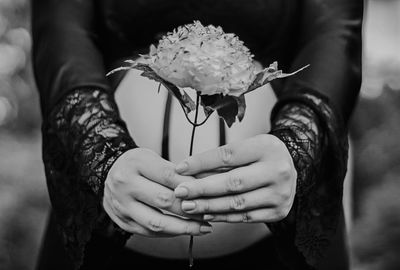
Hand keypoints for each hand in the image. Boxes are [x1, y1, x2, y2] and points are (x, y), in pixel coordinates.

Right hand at [103, 148, 212, 236]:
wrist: (108, 172)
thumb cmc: (136, 164)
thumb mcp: (153, 157)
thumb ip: (176, 171)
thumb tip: (204, 183)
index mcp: (136, 163)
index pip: (168, 176)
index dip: (191, 185)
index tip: (209, 192)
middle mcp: (125, 184)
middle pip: (163, 200)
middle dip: (190, 208)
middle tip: (210, 212)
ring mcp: (121, 205)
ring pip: (156, 222)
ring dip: (183, 227)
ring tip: (202, 227)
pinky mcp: (122, 221)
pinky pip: (148, 232)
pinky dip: (169, 233)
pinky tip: (184, 230)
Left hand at [174, 134, 296, 222]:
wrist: (289, 169)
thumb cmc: (261, 156)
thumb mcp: (246, 148)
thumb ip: (220, 160)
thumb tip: (188, 172)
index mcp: (267, 148)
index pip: (229, 155)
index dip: (201, 162)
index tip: (180, 168)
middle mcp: (277, 170)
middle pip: (233, 182)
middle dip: (202, 189)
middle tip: (180, 192)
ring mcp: (280, 193)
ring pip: (238, 203)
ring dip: (209, 206)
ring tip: (188, 206)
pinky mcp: (278, 212)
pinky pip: (245, 217)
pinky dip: (224, 216)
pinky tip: (207, 214)